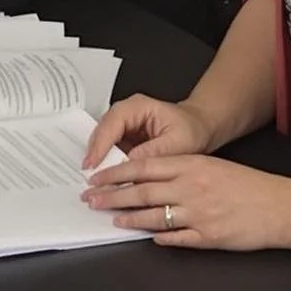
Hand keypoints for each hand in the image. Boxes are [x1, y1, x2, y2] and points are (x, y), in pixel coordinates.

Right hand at [81, 95, 216, 169]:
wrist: (199, 129)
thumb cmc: (192, 130)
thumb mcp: (178, 142)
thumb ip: (154, 152)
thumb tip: (131, 164)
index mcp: (138, 106)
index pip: (112, 122)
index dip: (100, 144)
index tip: (93, 163)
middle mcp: (126, 113)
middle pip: (101, 131)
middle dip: (95, 154)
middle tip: (90, 178)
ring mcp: (123, 126)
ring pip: (102, 142)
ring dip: (99, 161)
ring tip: (95, 183)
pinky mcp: (123, 139)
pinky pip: (109, 151)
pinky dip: (107, 166)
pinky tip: (107, 181)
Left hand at [81, 151, 290, 252]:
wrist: (280, 207)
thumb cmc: (249, 186)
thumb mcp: (213, 166)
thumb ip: (181, 170)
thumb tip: (150, 176)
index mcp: (192, 166)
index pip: (143, 167)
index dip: (116, 173)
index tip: (98, 177)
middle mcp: (192, 188)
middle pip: (141, 191)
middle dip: (112, 196)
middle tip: (92, 199)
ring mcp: (198, 214)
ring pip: (153, 215)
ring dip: (129, 218)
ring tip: (113, 219)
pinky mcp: (208, 237)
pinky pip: (175, 238)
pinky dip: (159, 237)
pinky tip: (148, 237)